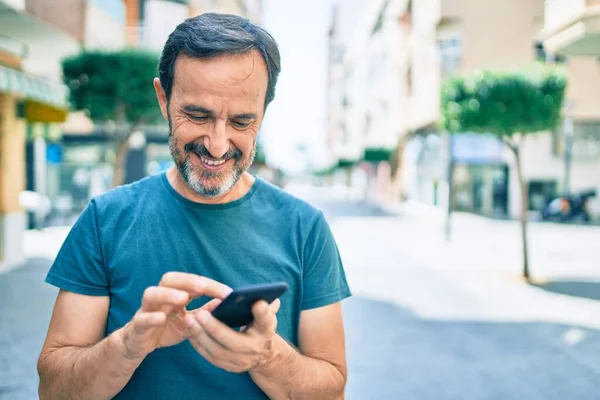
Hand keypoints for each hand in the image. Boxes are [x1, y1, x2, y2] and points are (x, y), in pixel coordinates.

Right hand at [117, 272, 231, 359]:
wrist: (139, 343)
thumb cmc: (167, 328)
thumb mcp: (191, 321)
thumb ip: (206, 312)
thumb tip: (226, 303)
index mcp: (175, 293)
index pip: (193, 282)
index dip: (211, 286)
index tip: (228, 293)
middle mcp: (161, 296)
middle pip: (170, 279)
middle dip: (188, 281)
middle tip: (203, 287)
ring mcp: (147, 309)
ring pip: (151, 294)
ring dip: (167, 294)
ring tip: (182, 298)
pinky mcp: (137, 325)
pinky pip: (141, 318)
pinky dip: (150, 317)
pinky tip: (160, 318)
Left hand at [185, 299, 281, 372]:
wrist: (263, 354)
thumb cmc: (259, 325)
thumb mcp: (265, 313)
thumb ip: (262, 305)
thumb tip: (257, 295)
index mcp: (266, 329)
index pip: (266, 320)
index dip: (262, 312)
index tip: (257, 302)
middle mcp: (255, 348)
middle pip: (235, 342)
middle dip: (215, 328)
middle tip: (200, 313)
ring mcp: (242, 361)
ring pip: (218, 352)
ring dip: (201, 336)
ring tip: (189, 320)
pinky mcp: (229, 367)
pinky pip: (210, 357)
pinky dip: (199, 344)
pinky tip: (190, 331)